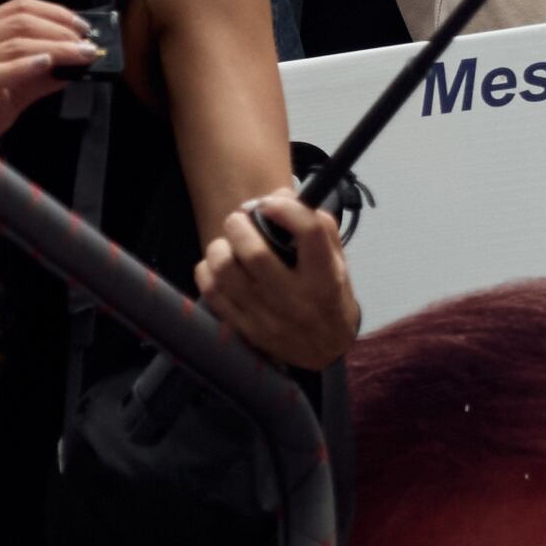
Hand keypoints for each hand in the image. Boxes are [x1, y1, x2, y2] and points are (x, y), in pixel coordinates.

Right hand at [0, 0, 104, 147]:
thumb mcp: (11, 93)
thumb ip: (39, 77)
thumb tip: (73, 65)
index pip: (17, 7)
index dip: (54, 12)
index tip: (82, 25)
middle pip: (17, 20)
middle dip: (58, 28)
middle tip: (86, 42)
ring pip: (11, 43)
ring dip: (52, 46)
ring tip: (78, 55)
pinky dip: (24, 66)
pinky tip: (47, 65)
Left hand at [198, 191, 355, 369]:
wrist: (326, 350)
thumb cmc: (330, 297)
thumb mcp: (337, 262)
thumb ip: (318, 225)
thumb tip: (282, 195)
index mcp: (325, 279)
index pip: (309, 234)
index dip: (287, 208)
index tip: (272, 202)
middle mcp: (297, 300)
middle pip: (255, 254)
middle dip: (240, 225)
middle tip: (240, 219)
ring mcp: (268, 318)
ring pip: (226, 272)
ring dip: (219, 248)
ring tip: (227, 243)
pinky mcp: (246, 329)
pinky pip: (213, 293)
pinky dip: (207, 271)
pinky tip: (218, 265)